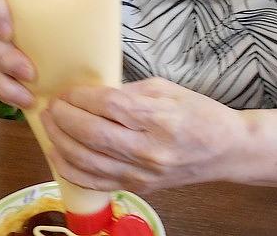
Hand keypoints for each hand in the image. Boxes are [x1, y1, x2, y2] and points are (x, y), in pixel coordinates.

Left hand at [41, 77, 248, 192]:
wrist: (227, 151)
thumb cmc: (200, 114)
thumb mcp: (168, 89)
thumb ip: (130, 92)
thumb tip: (93, 93)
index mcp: (161, 119)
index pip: (110, 107)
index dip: (82, 97)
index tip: (68, 91)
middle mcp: (150, 150)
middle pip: (93, 134)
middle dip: (64, 118)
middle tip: (52, 105)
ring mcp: (143, 173)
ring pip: (88, 161)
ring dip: (60, 141)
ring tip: (50, 124)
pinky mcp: (139, 188)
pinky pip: (95, 182)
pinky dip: (70, 169)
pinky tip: (58, 153)